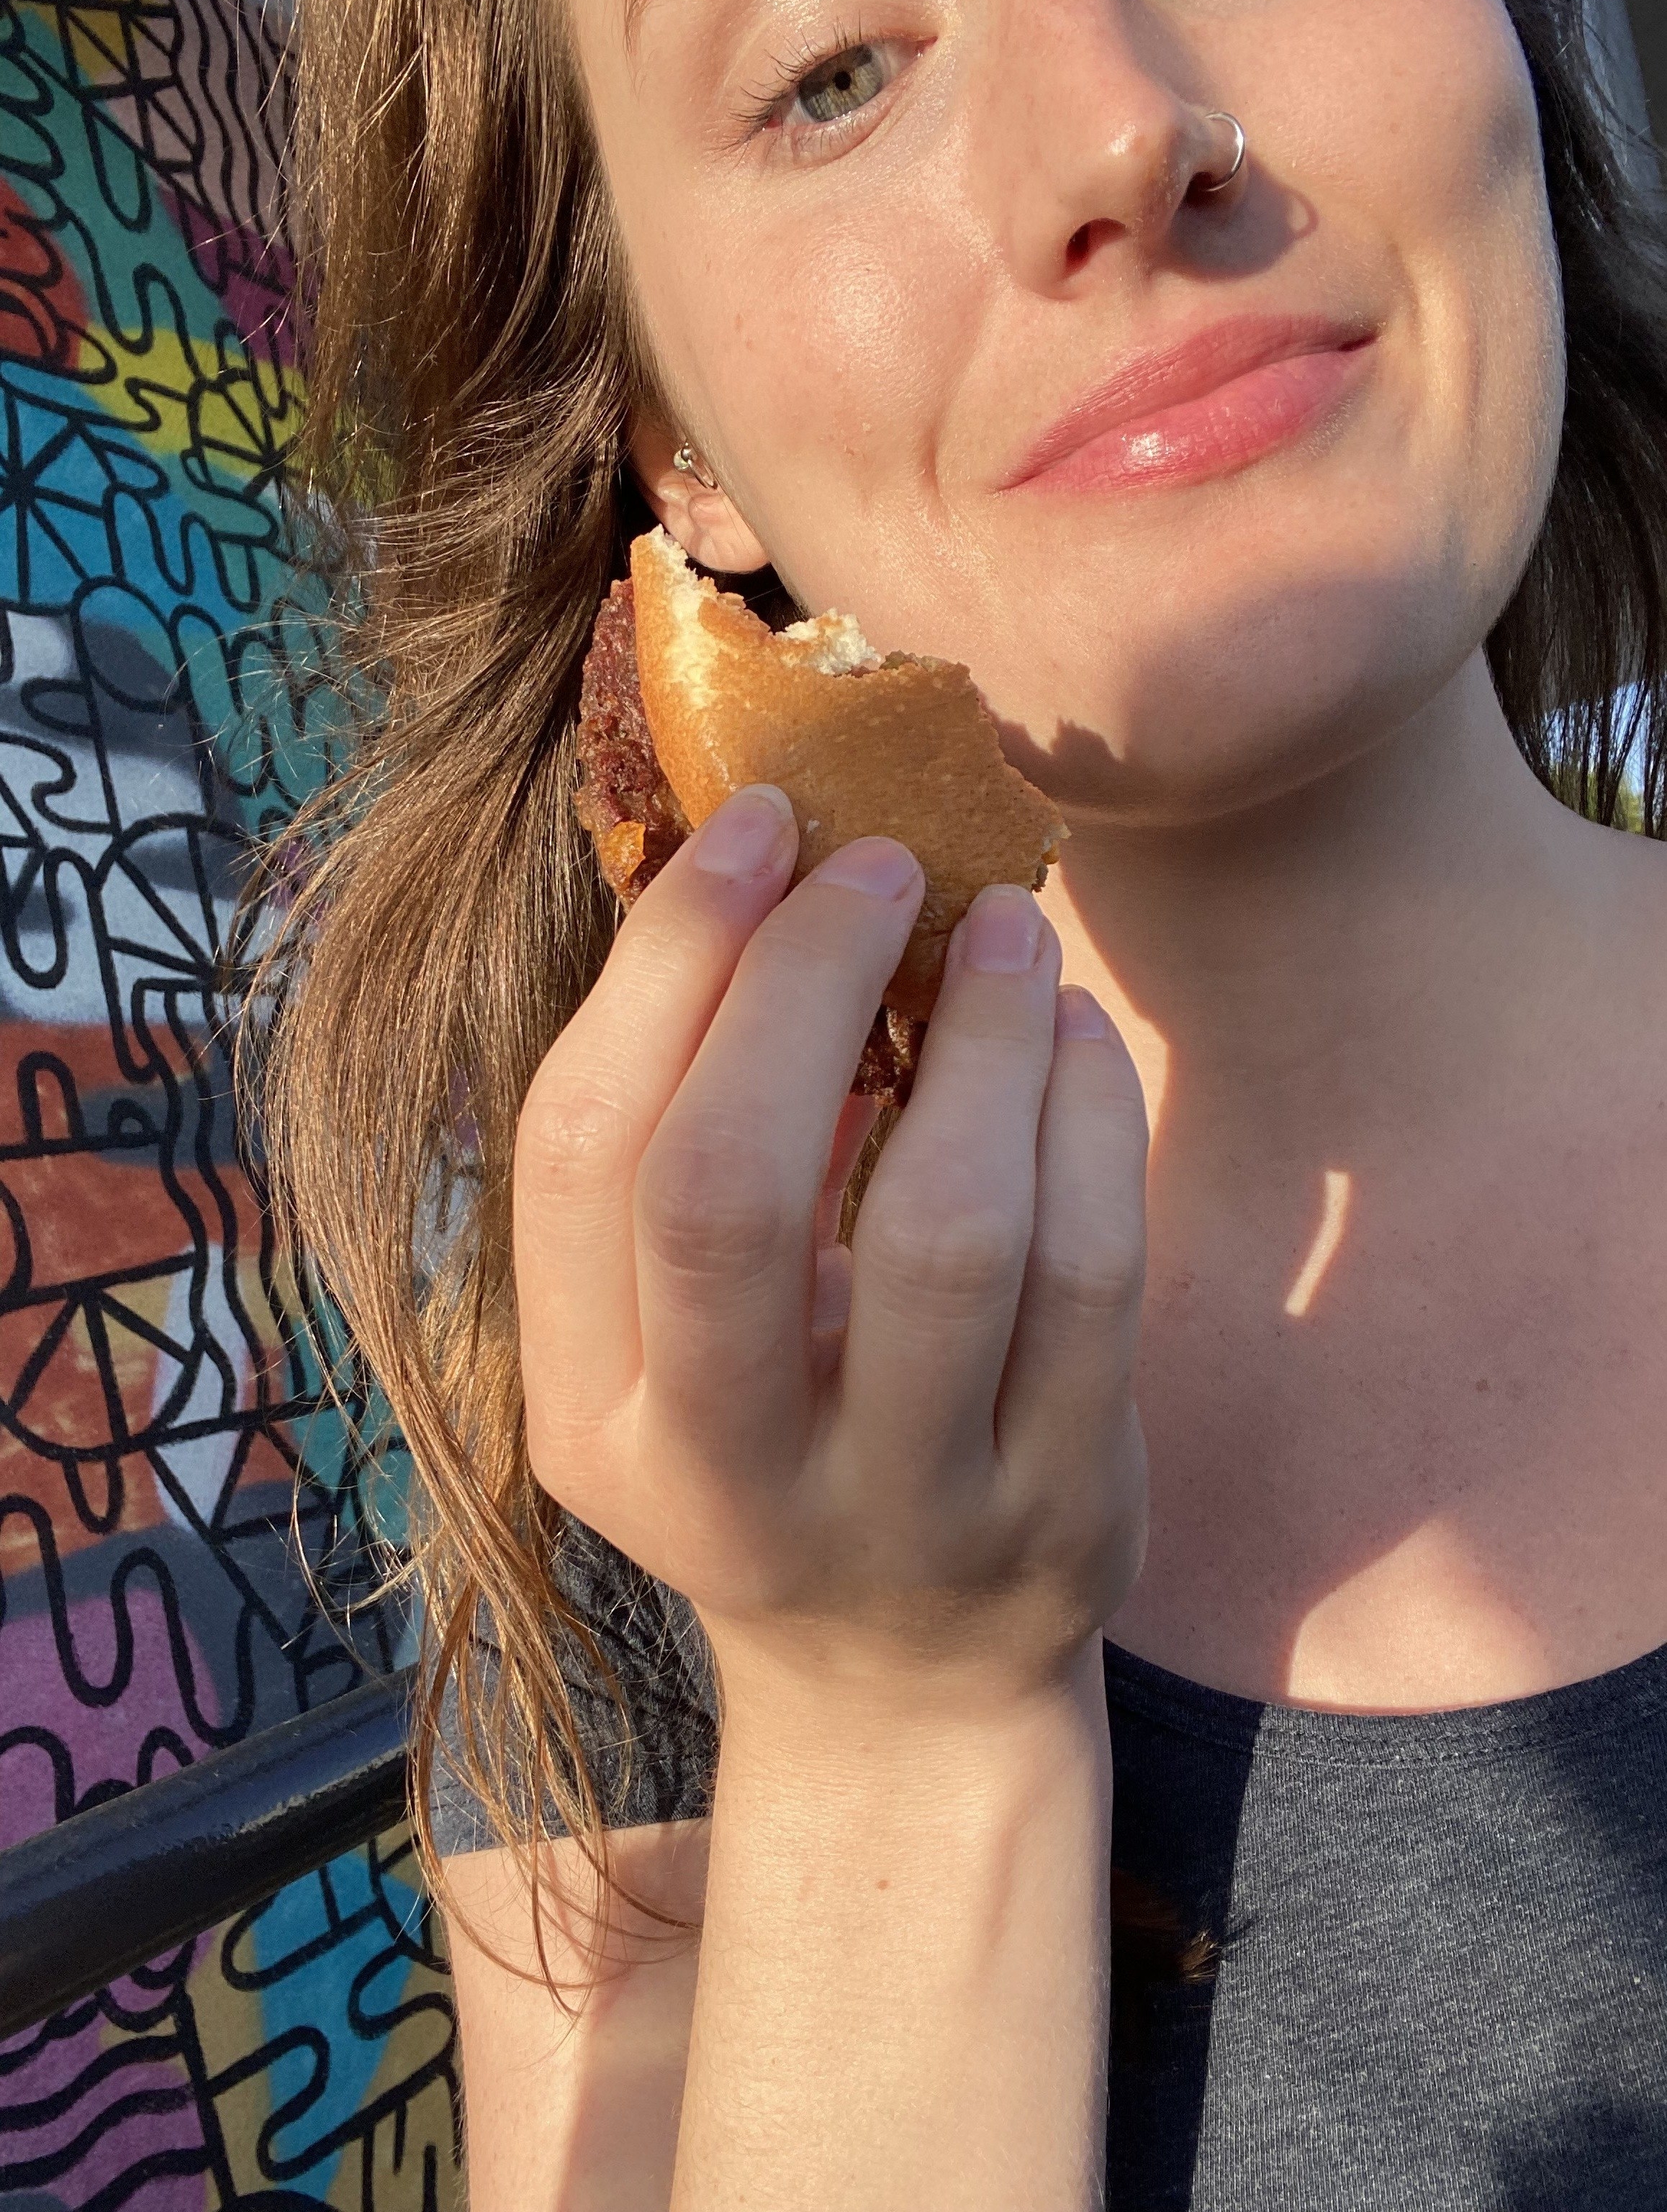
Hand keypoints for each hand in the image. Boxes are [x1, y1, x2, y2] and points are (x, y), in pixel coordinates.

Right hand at [513, 783, 1148, 1713]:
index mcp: (591, 1417)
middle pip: (728, 1190)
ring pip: (945, 1230)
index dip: (668, 962)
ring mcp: (902, 1509)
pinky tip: (1071, 1039)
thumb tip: (761, 889)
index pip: (584, 1154)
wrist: (906, 1685)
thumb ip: (678, 1159)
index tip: (758, 828)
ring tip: (1004, 927)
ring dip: (980, 1036)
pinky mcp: (1063, 1511)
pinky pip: (1095, 1275)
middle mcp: (721, 1479)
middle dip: (805, 985)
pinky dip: (1089, 1116)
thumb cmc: (781, 1447)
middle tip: (879, 864)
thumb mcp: (676, 1348)